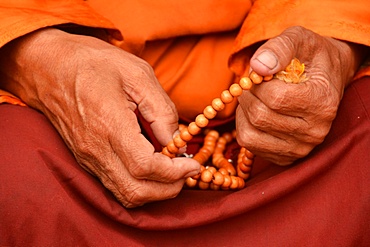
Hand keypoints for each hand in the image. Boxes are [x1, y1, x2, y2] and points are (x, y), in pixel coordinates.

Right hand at [0, 28, 199, 206]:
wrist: (49, 67)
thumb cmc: (94, 64)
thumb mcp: (137, 74)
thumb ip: (161, 111)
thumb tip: (177, 143)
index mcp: (110, 125)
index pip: (145, 167)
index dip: (174, 172)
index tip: (193, 164)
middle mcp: (96, 149)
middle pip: (136, 191)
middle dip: (168, 189)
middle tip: (186, 172)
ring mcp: (88, 158)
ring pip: (125, 194)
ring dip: (154, 191)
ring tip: (172, 172)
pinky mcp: (86, 159)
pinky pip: (115, 185)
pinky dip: (139, 185)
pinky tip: (151, 168)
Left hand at [236, 26, 364, 164]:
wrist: (324, 78)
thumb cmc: (309, 57)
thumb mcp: (298, 39)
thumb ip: (279, 48)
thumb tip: (257, 67)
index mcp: (322, 102)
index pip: (275, 98)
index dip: (257, 83)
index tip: (260, 73)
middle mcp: (315, 131)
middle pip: (260, 117)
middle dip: (248, 96)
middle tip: (252, 85)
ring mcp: (300, 148)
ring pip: (250, 135)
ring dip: (243, 112)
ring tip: (255, 98)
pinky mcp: (285, 157)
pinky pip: (249, 145)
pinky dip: (244, 126)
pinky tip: (255, 113)